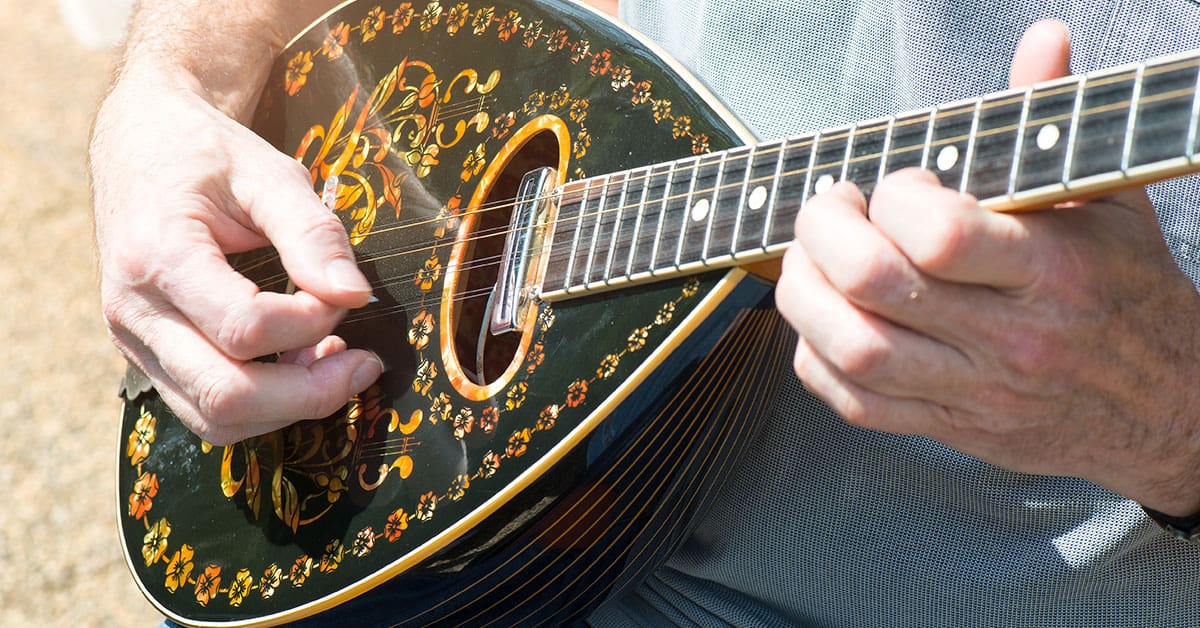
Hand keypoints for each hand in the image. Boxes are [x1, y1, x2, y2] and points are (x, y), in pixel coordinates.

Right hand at [91, 65, 381, 444]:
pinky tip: (299, 365)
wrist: (139, 145)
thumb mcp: (268, 173)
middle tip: (364, 362)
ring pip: (214, 419)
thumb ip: (313, 234)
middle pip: (226, 394)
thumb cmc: (206, 154)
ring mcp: (134, 342)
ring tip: (334, 361)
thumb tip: (356, 295)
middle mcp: (135, 311)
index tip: (344, 294)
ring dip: (288, 406)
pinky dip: (262, 405)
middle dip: (311, 393)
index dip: (312, 322)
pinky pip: (204, 409)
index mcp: (158, 256)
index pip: (246, 327)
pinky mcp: (148, 357)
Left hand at [776, 20, 1199, 515]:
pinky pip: (856, 405)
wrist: (1169, 406)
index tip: (894, 188)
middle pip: (876, 288)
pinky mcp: (952, 428)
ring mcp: (977, 390)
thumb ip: (1054, 122)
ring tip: (808, 264)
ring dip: (805, 298)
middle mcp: (1011, 336)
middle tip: (824, 213)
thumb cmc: (1126, 293)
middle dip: (823, 236)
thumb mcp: (1105, 200)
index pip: (938, 236)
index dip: (893, 200)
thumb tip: (1042, 41)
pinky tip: (821, 324)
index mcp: (1052, 271)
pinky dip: (815, 360)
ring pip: (855, 351)